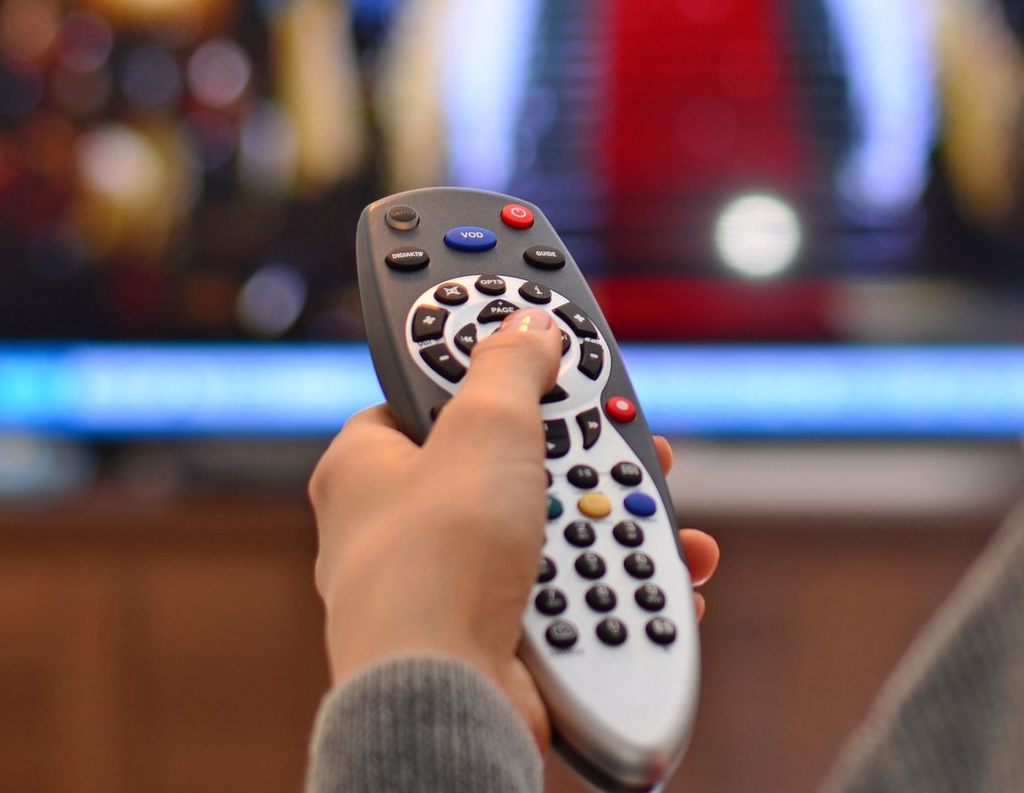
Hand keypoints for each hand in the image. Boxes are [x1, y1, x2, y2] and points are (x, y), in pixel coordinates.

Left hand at [309, 308, 721, 742]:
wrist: (448, 696)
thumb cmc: (436, 561)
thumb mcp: (484, 425)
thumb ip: (511, 365)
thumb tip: (528, 326)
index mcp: (366, 466)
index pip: (433, 388)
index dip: (495, 359)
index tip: (547, 335)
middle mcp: (400, 527)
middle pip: (510, 459)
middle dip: (582, 452)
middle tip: (623, 434)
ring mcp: (450, 587)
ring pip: (550, 530)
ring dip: (613, 521)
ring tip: (649, 514)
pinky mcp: (497, 639)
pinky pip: (571, 594)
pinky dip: (621, 585)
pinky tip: (657, 577)